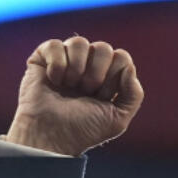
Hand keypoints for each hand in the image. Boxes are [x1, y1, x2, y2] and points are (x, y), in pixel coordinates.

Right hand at [6, 36, 143, 155]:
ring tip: (69, 86)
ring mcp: (65, 60)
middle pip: (103, 47)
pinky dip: (57, 65)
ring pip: (79, 42)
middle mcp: (87, 66)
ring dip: (76, 68)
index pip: (121, 58)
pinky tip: (53, 81)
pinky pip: (55, 44)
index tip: (101, 97)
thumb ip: (134, 93)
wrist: (52, 136)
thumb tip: (128, 66)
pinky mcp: (42, 58)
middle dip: (96, 74)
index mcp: (107, 77)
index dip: (113, 77)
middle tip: (85, 92)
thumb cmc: (83, 130)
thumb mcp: (118, 118)